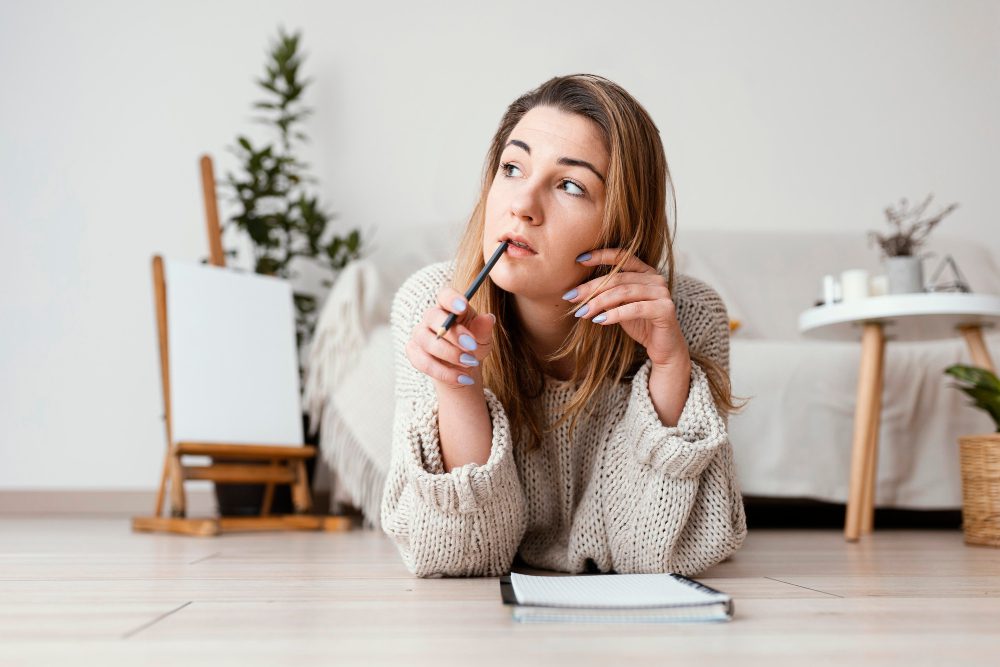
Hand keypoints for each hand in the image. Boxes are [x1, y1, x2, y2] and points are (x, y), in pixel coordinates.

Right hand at [405, 286, 495, 389]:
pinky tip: (462, 377)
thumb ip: (483, 328)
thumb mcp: (483, 337)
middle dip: (453, 333)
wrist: (462, 366)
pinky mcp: (414, 353)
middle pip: (433, 318)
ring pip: (427, 342)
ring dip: (450, 354)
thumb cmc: (473, 344)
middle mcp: (431, 318)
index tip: (463, 307)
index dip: (452, 299)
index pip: (445, 295)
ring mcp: (419, 335)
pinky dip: (444, 373)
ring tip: (471, 363)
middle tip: (472, 346)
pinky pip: (423, 363)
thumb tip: (488, 318)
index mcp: (449, 307)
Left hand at [565, 249, 689, 367]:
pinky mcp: (665, 309)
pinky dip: (615, 314)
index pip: (622, 256)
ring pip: (624, 292)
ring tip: (581, 312)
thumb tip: (578, 292)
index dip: (601, 255)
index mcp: (645, 271)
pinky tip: (599, 321)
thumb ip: (607, 295)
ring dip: (599, 302)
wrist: (664, 348)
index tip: (579, 260)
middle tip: (570, 297)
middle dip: (591, 288)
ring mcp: (662, 292)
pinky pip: (635, 308)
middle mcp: (655, 278)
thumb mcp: (620, 306)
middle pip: (618, 278)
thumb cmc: (640, 324)